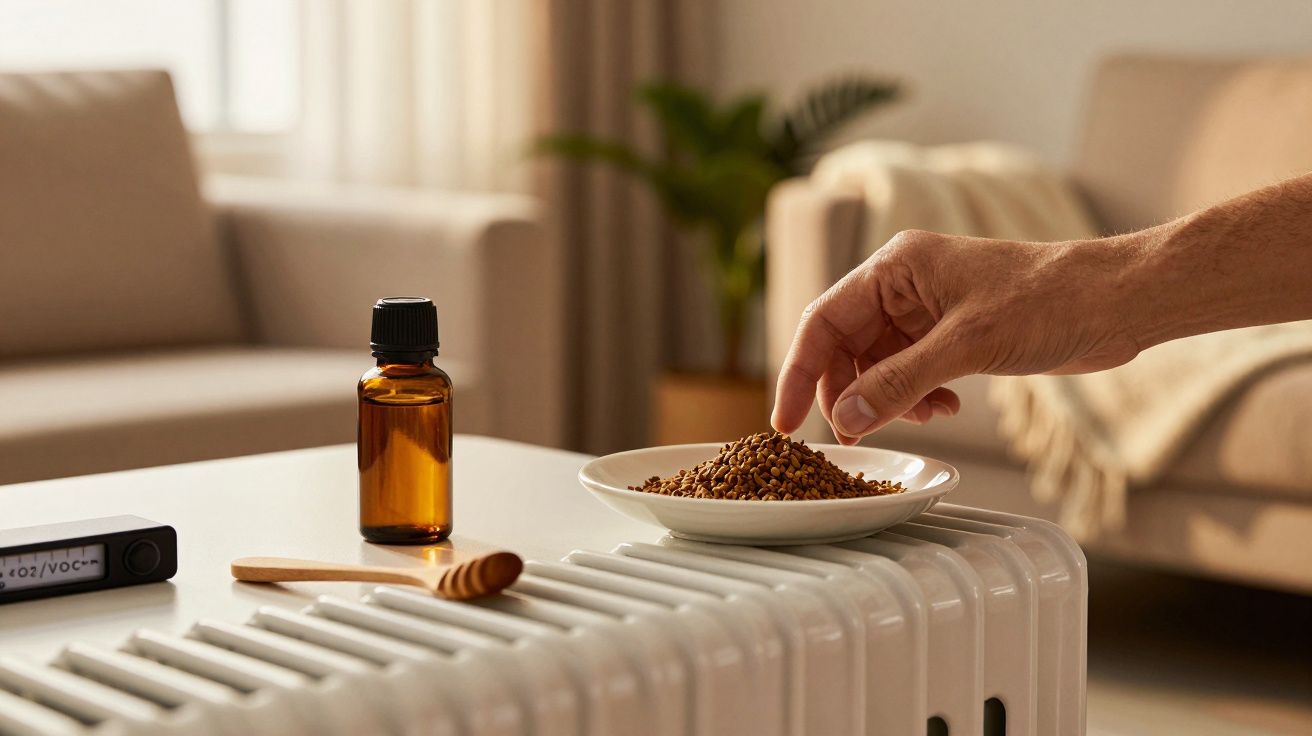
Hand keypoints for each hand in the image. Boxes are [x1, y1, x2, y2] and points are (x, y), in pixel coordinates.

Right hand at [771, 230, 1140, 443]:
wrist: (1116, 301)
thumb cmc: (1050, 299)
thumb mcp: (967, 345)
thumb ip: (901, 382)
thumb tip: (848, 416)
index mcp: (896, 267)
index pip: (823, 322)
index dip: (798, 373)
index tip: (784, 422)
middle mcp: (905, 285)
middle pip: (845, 347)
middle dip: (849, 393)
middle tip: (856, 434)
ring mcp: (928, 310)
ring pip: (878, 364)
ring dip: (888, 398)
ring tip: (922, 417)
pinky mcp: (953, 334)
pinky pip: (910, 371)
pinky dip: (916, 396)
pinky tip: (943, 407)